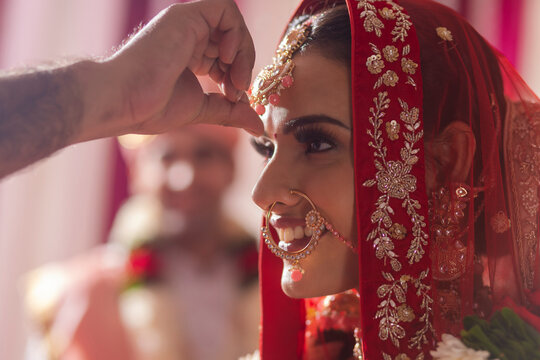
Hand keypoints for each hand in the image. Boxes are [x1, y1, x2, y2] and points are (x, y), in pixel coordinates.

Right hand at [76, 0, 261, 141]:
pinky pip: (225, 9)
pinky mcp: (186, 15)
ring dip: (243, 53)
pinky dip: (236, 33)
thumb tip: (259, 126)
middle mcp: (189, 35)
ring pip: (233, 24)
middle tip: (238, 91)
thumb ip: (230, 112)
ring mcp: (187, 23)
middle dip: (244, 66)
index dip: (237, 75)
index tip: (235, 99)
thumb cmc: (152, 107)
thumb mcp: (202, 110)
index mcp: (189, 54)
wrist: (124, 100)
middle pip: (234, 39)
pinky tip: (227, 58)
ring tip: (235, 80)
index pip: (226, 56)